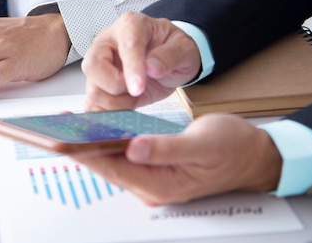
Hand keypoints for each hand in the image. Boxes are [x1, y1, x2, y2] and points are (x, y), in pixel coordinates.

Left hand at [71, 114, 281, 205]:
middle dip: (80, 147)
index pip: (111, 168)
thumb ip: (166, 148)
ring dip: (91, 144)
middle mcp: (151, 187)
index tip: (62, 137)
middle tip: (57, 126)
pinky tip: (96, 128)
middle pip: (106, 166)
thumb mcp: (202, 144)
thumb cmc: (233, 149)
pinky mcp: (154, 168)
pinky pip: (123, 156)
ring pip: (112, 161)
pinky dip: (108, 142)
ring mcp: (152, 179)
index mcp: (160, 185)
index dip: (84, 152)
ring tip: (68, 124)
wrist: (254, 156)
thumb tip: (133, 149)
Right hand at [81, 12, 200, 110]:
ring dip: (115, 102)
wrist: (167, 60)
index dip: (131, 68)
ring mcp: (100, 65)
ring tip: (134, 98)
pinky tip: (122, 109)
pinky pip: (92, 104)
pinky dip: (106, 113)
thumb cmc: (172, 48)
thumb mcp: (184, 48)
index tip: (138, 87)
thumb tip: (152, 68)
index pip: (126, 45)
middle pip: (93, 65)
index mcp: (131, 26)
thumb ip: (171, 55)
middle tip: (136, 89)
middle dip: (114, 85)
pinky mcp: (99, 85)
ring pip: (92, 89)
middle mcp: (108, 43)